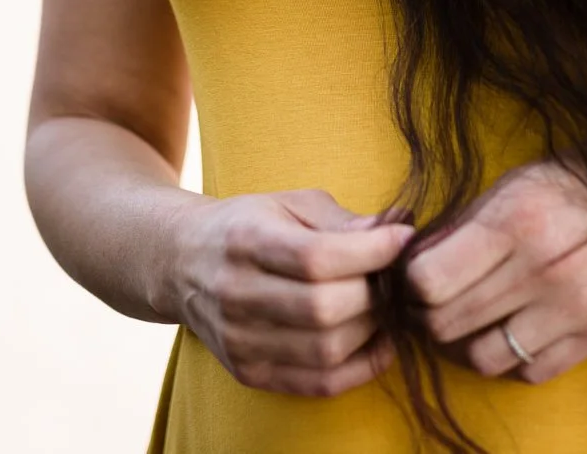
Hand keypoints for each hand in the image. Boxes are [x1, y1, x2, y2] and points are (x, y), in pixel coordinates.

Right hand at [166, 188, 413, 396]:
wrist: (182, 262)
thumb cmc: (248, 225)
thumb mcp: (289, 204)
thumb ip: (340, 220)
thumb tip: (396, 230)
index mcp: (245, 242)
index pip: (317, 258)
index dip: (371, 251)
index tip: (404, 239)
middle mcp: (236, 294)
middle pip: (324, 308)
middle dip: (375, 292)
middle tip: (395, 274)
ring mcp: (239, 341)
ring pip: (326, 350)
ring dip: (372, 329)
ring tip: (386, 304)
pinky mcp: (250, 373)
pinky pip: (319, 383)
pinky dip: (360, 367)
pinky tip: (378, 340)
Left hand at [405, 159, 586, 383]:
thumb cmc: (575, 185)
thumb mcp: (514, 185)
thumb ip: (463, 225)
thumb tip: (410, 260)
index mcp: (515, 223)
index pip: (431, 281)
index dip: (413, 283)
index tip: (417, 277)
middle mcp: (542, 270)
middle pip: (450, 323)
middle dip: (431, 315)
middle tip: (437, 303)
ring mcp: (572, 309)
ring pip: (484, 357)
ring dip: (469, 344)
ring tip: (475, 322)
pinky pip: (530, 372)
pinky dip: (514, 359)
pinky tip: (517, 330)